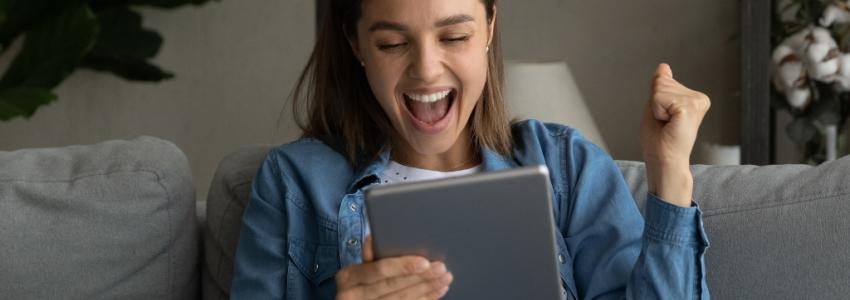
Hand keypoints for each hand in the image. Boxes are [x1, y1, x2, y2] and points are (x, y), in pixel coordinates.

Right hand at [336, 236, 452, 299]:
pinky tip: (437, 290)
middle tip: (441, 268)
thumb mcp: (359, 265)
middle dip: (420, 277)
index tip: (424, 262)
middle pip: (393, 286)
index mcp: (348, 277)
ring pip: (402, 299)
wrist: (354, 299)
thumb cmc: (360, 278)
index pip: (379, 270)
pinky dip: (425, 299)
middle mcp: (353, 295)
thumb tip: (376, 238)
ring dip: (427, 288)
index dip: (403, 266)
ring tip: (444, 278)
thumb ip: (370, 253)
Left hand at [640, 63, 709, 206]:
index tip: (663, 120)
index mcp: (693, 98)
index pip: (663, 81)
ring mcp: (697, 101)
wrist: (664, 161)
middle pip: (661, 82)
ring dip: (656, 109)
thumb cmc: (659, 141)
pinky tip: (668, 125)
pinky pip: (659, 97)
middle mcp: (700, 98)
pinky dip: (656, 111)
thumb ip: (660, 86)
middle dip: (655, 104)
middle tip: (664, 124)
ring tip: (666, 125)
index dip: (654, 101)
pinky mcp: (690, 106)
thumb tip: (664, 67)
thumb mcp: (655, 107)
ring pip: (660, 88)